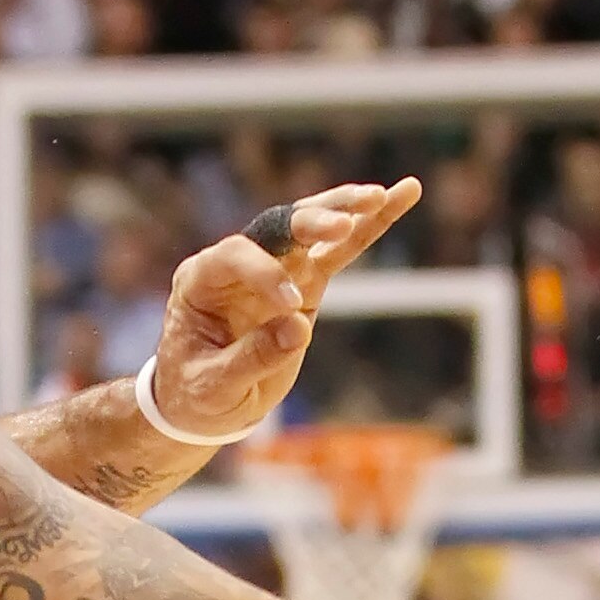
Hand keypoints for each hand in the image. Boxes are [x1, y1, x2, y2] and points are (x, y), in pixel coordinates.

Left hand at [148, 179, 423, 443]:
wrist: (203, 404)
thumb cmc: (198, 395)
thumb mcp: (214, 387)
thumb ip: (252, 359)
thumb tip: (301, 328)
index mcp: (201, 279)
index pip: (236, 255)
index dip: (266, 273)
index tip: (293, 307)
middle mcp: (237, 262)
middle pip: (276, 227)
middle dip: (311, 223)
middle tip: (342, 223)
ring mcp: (274, 267)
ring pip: (310, 229)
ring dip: (346, 210)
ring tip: (383, 195)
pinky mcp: (305, 282)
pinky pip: (339, 250)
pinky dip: (369, 226)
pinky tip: (402, 195)